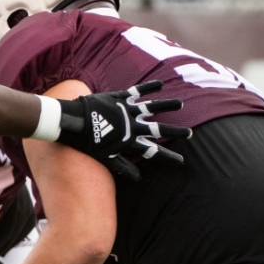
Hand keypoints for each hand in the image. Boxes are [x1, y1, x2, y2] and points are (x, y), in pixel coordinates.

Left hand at [57, 81, 192, 180]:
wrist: (73, 122)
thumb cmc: (87, 143)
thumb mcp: (105, 158)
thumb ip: (123, 167)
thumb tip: (138, 178)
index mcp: (128, 141)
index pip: (152, 151)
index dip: (167, 156)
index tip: (181, 161)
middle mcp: (131, 125)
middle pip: (158, 129)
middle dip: (175, 131)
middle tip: (189, 133)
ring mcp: (126, 111)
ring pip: (152, 107)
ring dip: (166, 105)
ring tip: (181, 103)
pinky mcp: (119, 98)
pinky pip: (138, 91)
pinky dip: (149, 87)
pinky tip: (160, 84)